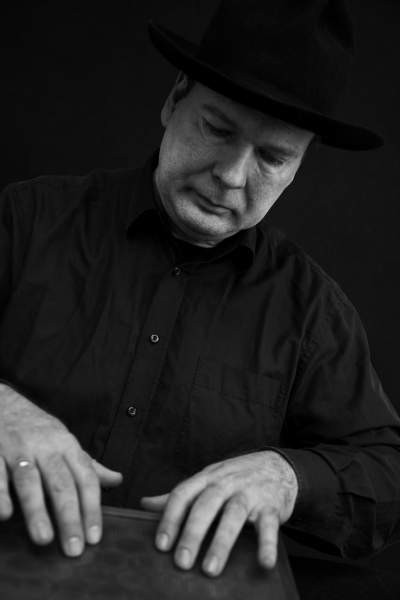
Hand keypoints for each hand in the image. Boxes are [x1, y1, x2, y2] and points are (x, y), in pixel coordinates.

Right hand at [0, 384, 121, 555]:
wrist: (2, 402)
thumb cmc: (38, 429)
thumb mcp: (65, 442)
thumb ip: (88, 464)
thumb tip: (117, 480)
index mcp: (67, 445)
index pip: (85, 478)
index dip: (92, 507)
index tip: (95, 537)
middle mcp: (45, 447)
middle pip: (61, 483)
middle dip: (70, 516)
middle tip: (74, 548)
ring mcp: (18, 449)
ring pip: (30, 481)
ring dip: (37, 510)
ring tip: (44, 538)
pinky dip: (1, 494)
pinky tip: (5, 515)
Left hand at [141, 451, 297, 576]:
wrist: (278, 467)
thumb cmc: (236, 478)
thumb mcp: (207, 480)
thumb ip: (180, 495)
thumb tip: (145, 504)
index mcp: (207, 478)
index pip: (183, 494)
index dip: (171, 518)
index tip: (161, 545)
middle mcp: (227, 482)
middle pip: (206, 504)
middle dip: (192, 533)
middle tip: (181, 562)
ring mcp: (250, 493)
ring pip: (234, 514)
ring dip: (222, 542)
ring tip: (210, 569)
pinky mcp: (272, 506)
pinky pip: (269, 525)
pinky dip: (267, 544)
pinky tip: (264, 563)